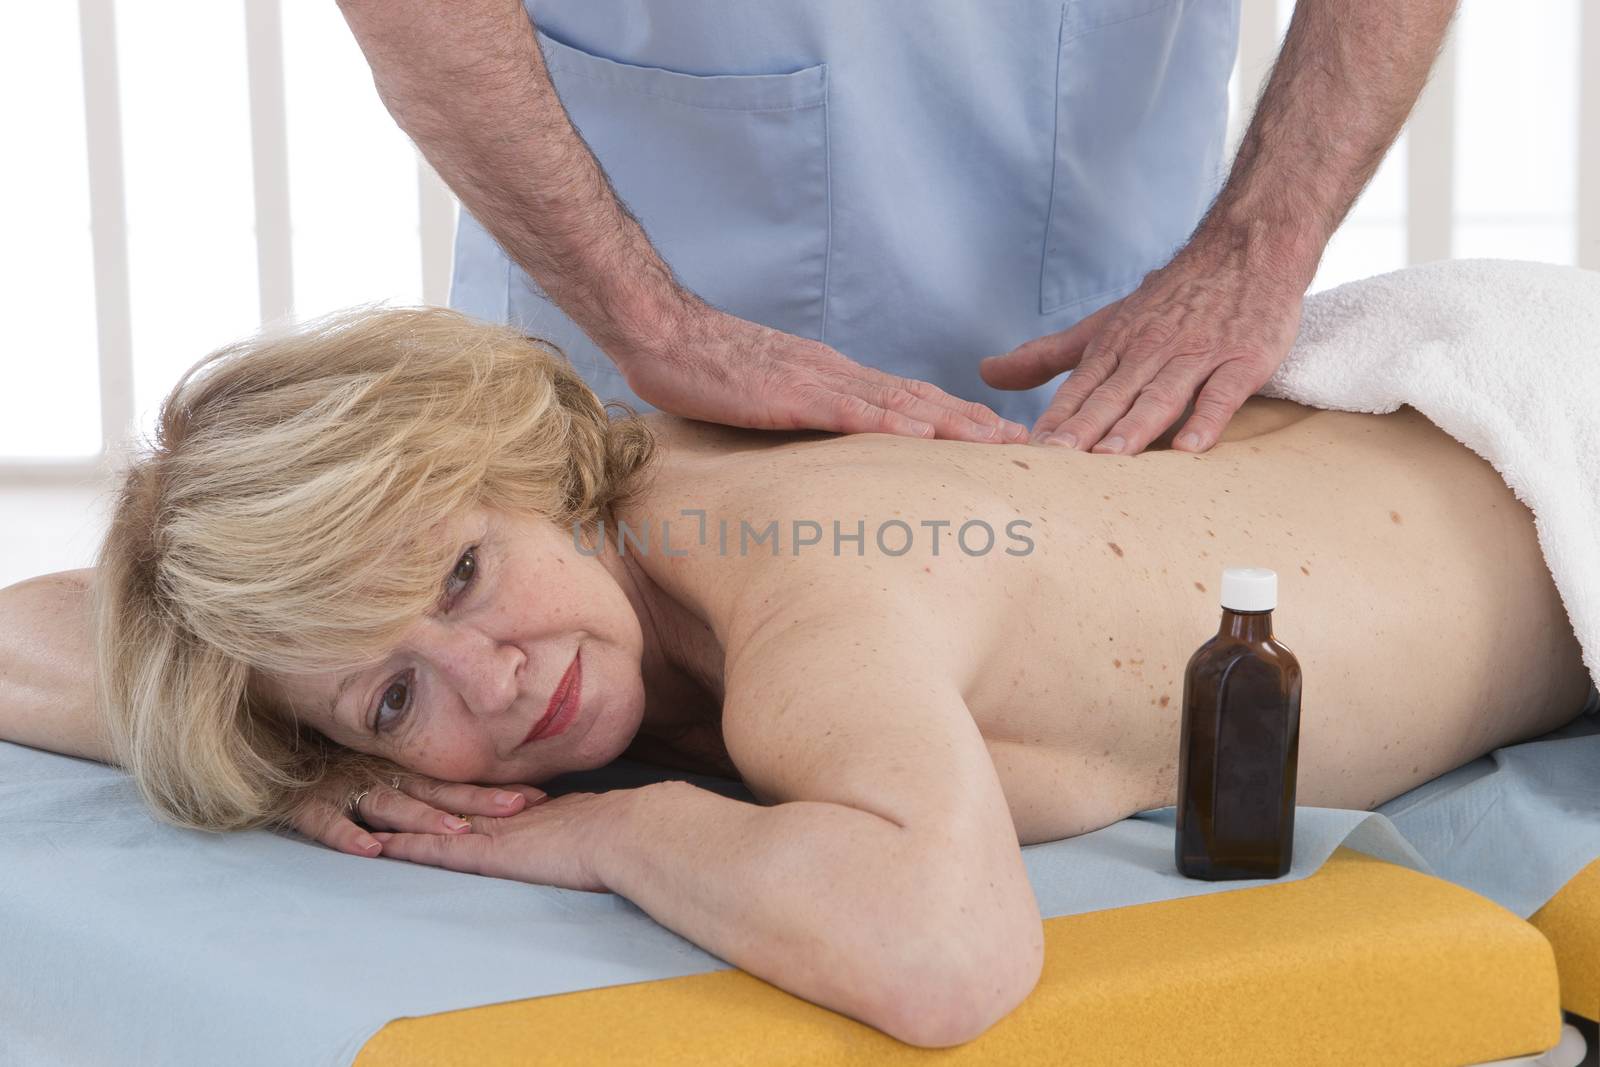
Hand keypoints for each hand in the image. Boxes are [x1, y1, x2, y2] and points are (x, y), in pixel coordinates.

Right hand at [285, 769, 548, 857]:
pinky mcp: (306, 805)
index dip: (492, 791)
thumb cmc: (327, 761)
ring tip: (453, 831)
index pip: (453, 782)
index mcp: (398, 772)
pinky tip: (370, 850)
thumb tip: (473, 798)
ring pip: (389, 804)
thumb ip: (416, 776)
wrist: (263, 746)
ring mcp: (344, 790)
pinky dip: (347, 836)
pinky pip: (326, 821)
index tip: (537, 797)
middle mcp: (378, 779)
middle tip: (515, 810)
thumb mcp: (376, 763)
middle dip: (475, 802)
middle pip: (433, 792)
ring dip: (421, 818)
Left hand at [370, 789, 629, 892]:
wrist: (628, 832)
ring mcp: (494, 831)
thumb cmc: (622, 830)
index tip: (416, 778)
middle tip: (371, 777)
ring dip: (396, 814)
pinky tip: (380, 846)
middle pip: (443, 796)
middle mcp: (501, 812)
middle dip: (407, 789)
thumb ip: (569, 817)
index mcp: (521, 805)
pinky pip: (439, 852)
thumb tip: (571, 816)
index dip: (443, 787)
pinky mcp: (491, 854)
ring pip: (431, 819)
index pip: (473, 794)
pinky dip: (409, 848)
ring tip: (357, 804)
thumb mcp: (588, 821)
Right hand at [618, 300, 1029, 444]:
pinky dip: (890, 425)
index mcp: (832, 376)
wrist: (658, 331)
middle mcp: (835, 374)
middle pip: (918, 401)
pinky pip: (846, 412)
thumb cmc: (701, 367)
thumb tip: (826, 446)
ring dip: (951, 425)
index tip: (999, 436)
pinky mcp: (786, 394)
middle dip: (974, 423)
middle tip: (1027, 444)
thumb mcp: (762, 395)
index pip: (907, 399)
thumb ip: (799, 414)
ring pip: (896, 405)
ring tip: (997, 443)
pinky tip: (924, 438)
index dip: (957, 417)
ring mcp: (813, 381)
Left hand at [978, 233, 1306, 454]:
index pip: (1078, 389)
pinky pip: (1222, 394)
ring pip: (1160, 396)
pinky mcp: (1242, 361)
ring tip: (1110, 458)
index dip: (1054, 420)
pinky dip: (1207, 419)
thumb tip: (986, 373)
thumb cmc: (1172, 298)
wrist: (1247, 249)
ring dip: (1134, 426)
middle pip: (1112, 396)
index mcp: (1115, 347)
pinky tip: (1188, 447)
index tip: (1029, 452)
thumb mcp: (1104, 323)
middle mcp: (1150, 352)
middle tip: (1058, 461)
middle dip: (1084, 429)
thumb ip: (1048, 355)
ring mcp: (1196, 356)